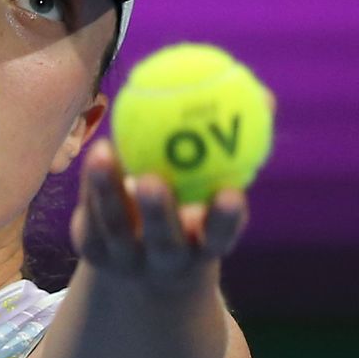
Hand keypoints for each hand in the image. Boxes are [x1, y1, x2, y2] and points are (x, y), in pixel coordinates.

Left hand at [69, 138, 249, 290]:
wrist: (144, 257)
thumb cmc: (193, 201)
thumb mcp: (214, 179)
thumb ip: (234, 144)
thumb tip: (266, 97)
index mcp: (204, 245)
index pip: (219, 238)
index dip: (225, 220)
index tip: (231, 194)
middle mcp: (167, 259)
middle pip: (164, 242)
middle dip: (159, 214)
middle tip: (153, 180)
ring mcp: (127, 259)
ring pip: (117, 227)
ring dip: (109, 190)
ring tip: (104, 152)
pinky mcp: (94, 250)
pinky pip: (92, 215)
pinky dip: (92, 183)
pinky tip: (97, 152)